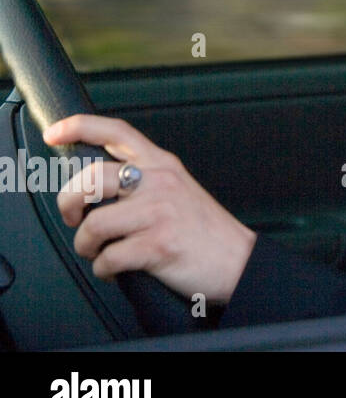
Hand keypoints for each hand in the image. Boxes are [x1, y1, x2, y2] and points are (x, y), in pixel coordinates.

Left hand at [44, 114, 256, 304]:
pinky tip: (117, 270)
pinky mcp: (158, 245)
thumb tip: (96, 188)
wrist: (238, 260)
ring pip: (93, 224)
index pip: (117, 132)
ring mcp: (159, 213)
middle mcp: (160, 182)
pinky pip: (108, 259)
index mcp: (163, 165)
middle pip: (91, 178)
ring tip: (99, 251)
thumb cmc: (206, 230)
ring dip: (87, 246)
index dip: (80, 126)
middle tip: (75, 218)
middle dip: (69, 203)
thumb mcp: (179, 189)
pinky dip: (104, 270)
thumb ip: (144, 180)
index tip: (55, 133)